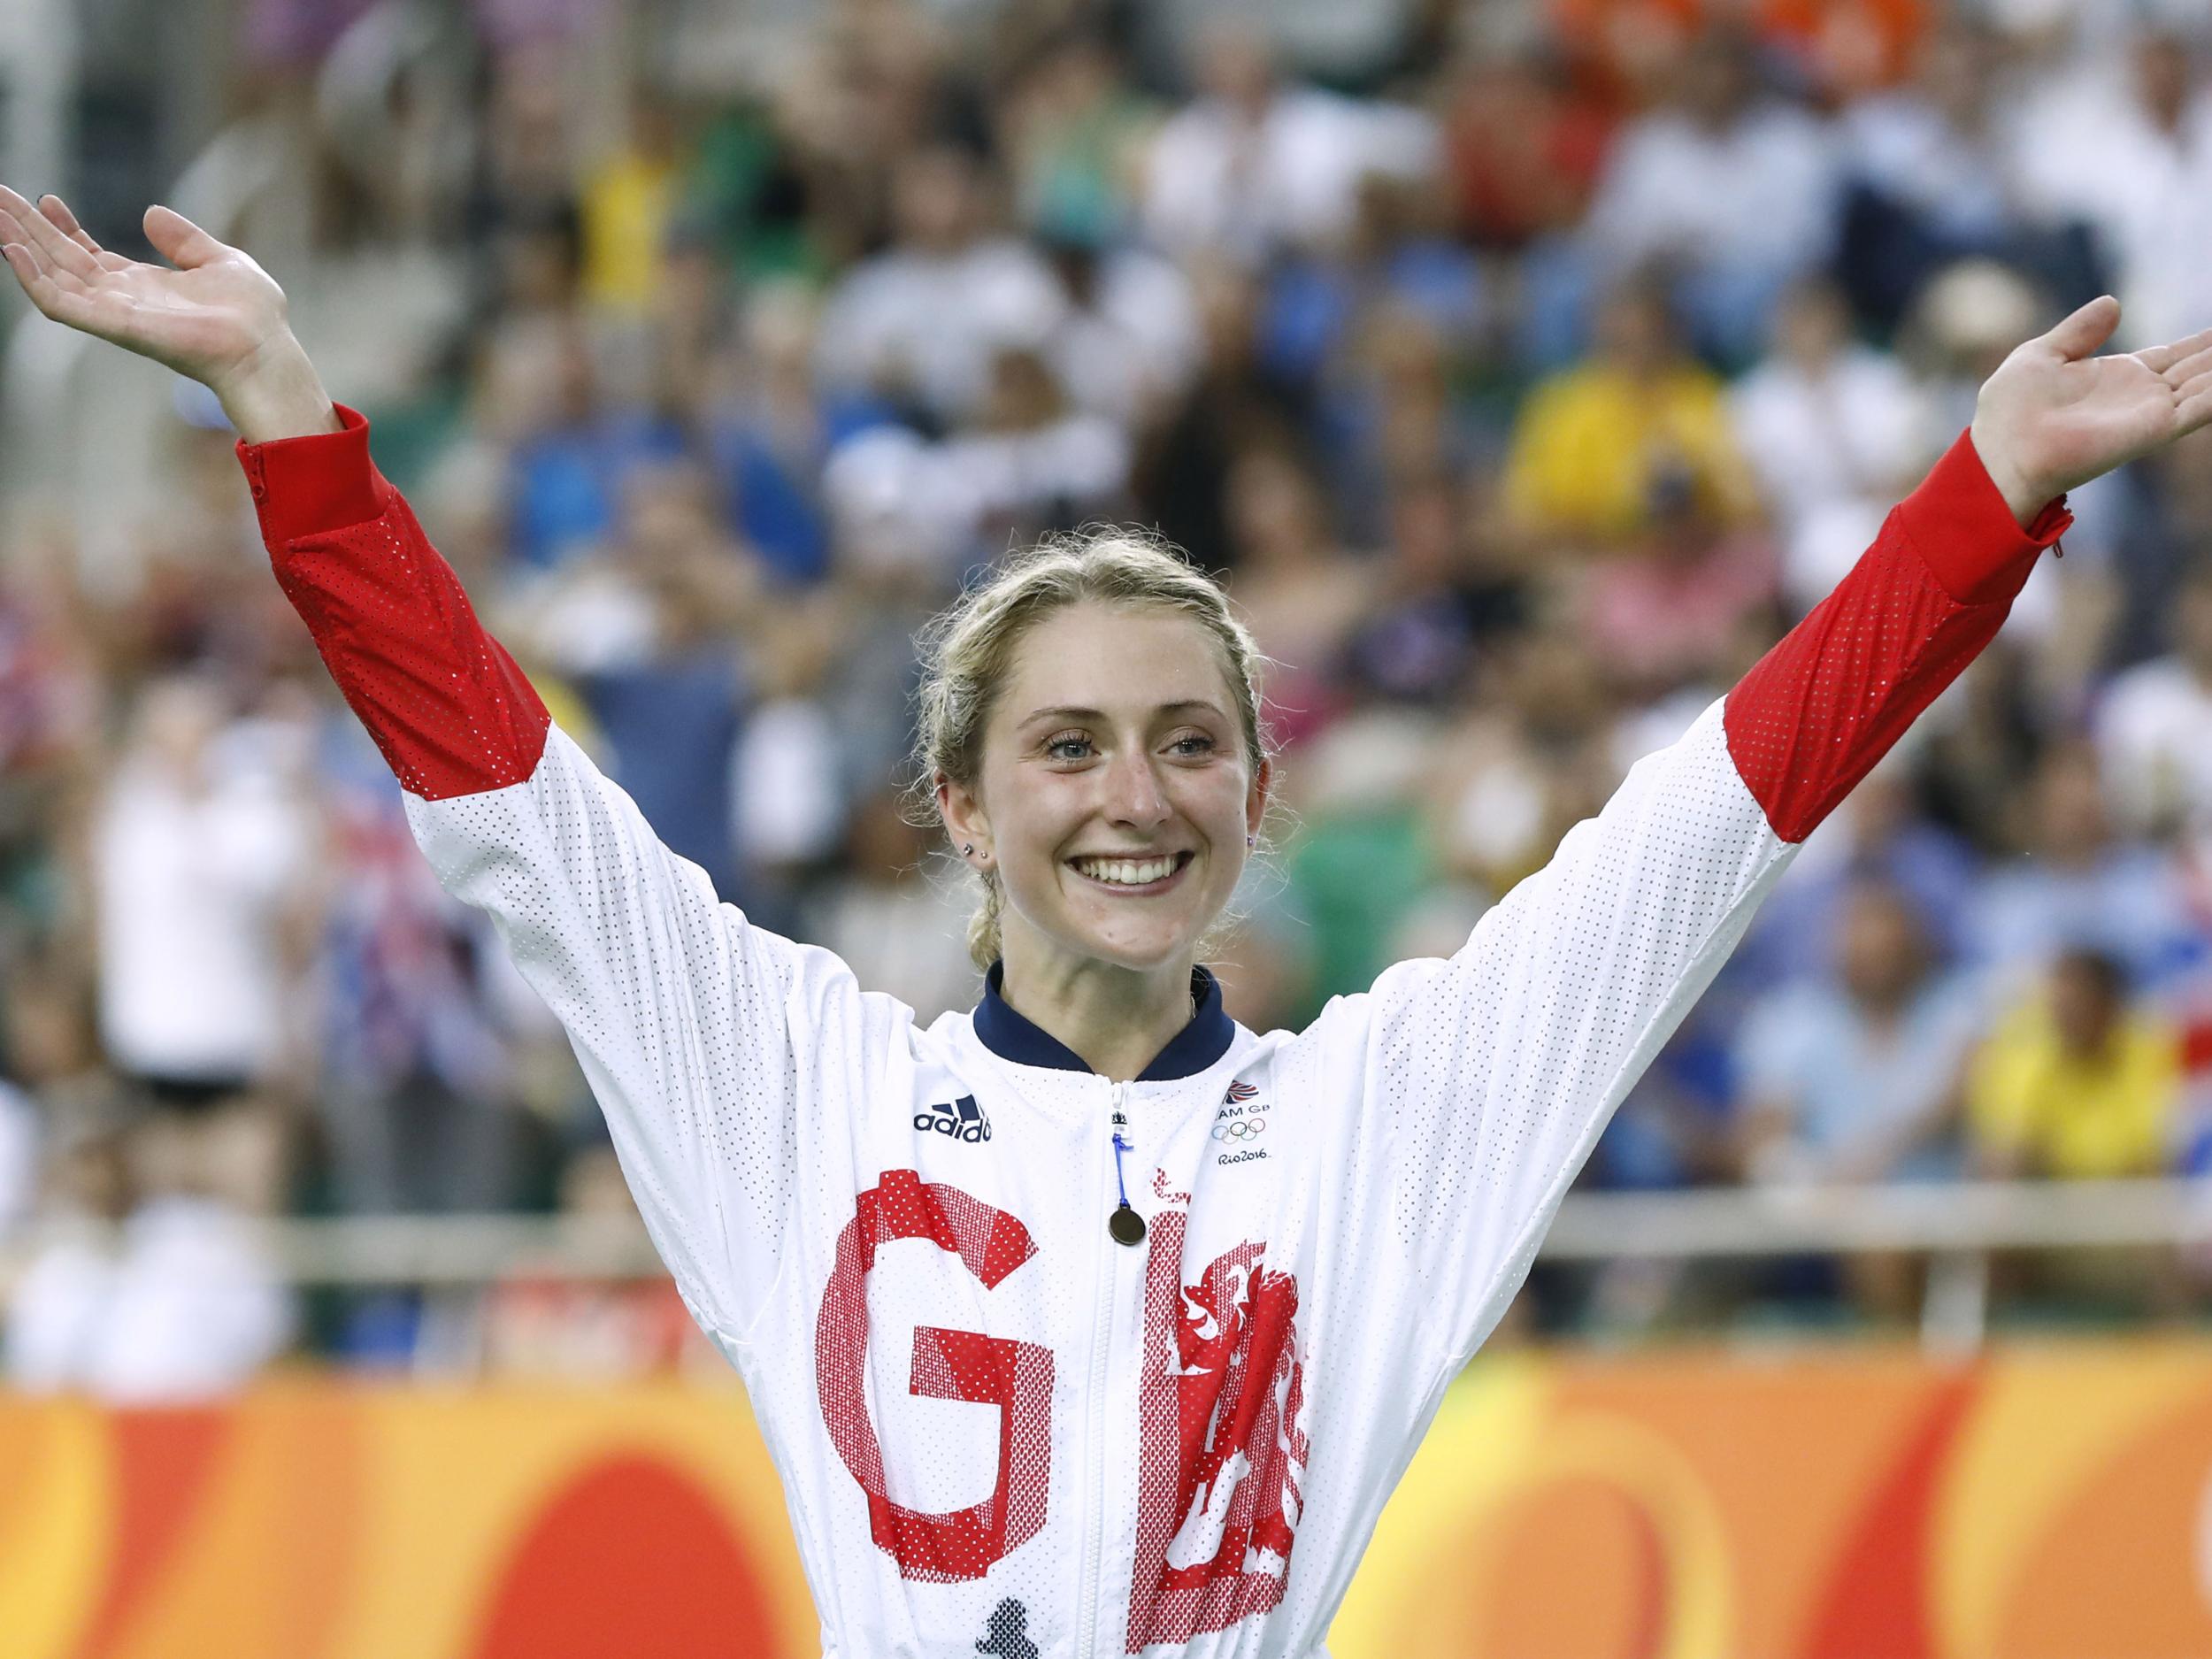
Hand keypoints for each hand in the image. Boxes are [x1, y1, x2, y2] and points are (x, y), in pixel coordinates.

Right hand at [0, 187, 335, 440]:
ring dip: (19, 245)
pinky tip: (12, 249)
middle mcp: (121, 299)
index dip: (64, 226)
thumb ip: (183, 238)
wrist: (264, 348)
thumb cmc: (253, 315)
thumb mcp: (219, 259)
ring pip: (50, 277)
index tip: (47, 197)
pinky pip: (60, 304)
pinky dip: (33, 278)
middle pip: (60, 259)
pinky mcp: (114, 325)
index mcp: (143, 284)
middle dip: (26, 228)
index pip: (87, 254)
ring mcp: (114, 313)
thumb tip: (150, 213)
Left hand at [1970, 295, 2211, 525]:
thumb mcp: (2042, 355)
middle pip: (2201, 368)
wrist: (2004, 452)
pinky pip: (2204, 407)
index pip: (2176, 355)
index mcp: (2120, 375)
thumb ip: (2080, 331)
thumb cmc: (2010, 411)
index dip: (2204, 343)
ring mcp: (2152, 412)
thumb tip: (2113, 302)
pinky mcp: (2155, 429)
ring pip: (2209, 384)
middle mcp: (2143, 395)